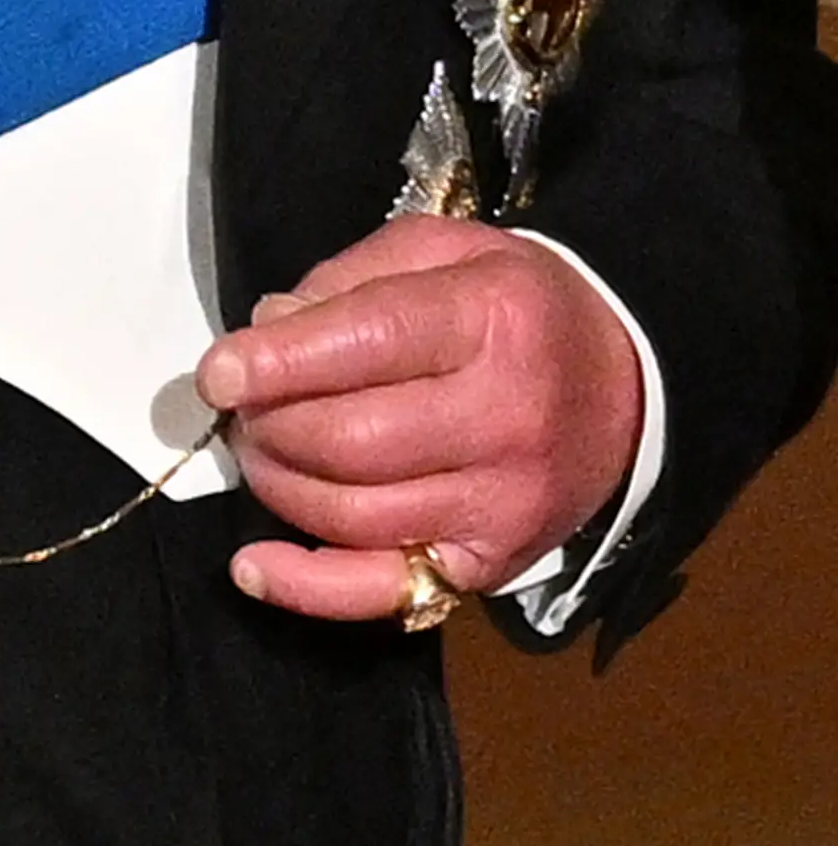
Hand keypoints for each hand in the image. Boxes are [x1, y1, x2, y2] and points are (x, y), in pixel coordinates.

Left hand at [197, 212, 643, 623]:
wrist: (626, 388)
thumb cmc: (514, 311)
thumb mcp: (443, 254)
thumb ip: (349, 281)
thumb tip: (266, 330)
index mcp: (491, 320)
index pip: (369, 343)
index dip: (279, 362)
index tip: (218, 372)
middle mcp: (504, 418)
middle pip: (349, 440)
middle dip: (270, 424)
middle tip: (248, 407)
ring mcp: (501, 502)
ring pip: (352, 513)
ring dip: (278, 485)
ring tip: (264, 450)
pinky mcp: (491, 563)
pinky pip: (381, 591)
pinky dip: (304, 586)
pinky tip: (252, 566)